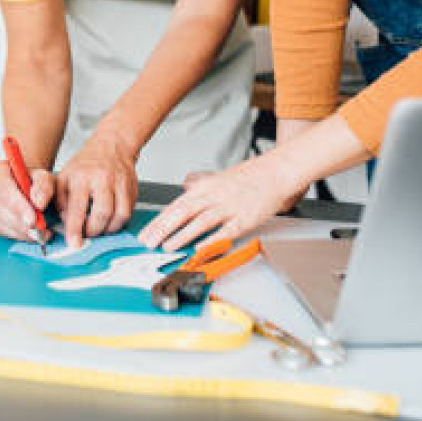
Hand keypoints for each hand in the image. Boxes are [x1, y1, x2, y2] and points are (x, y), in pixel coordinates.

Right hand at [0, 161, 54, 241]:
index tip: (32, 220)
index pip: (4, 189)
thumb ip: (44, 186)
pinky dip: (14, 234)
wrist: (22, 182)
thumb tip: (39, 203)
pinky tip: (28, 233)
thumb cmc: (31, 178)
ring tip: (38, 233)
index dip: (18, 206)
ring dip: (19, 231)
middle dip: (19, 223)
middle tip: (38, 231)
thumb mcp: (43, 176)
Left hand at [56, 132, 138, 247]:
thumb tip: (65, 223)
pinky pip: (128, 212)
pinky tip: (110, 220)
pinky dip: (119, 222)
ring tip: (99, 228)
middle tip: (87, 234)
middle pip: (102, 214)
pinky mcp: (133, 188)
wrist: (112, 145)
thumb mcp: (64, 176)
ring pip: (119, 216)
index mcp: (81, 176)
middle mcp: (102, 179)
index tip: (74, 243)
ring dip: (108, 229)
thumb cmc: (86, 163)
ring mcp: (120, 183)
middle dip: (93, 231)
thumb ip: (60, 200)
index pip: (77, 207)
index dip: (75, 229)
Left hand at [139, 152, 303, 251]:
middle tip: (148, 242)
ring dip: (181, 235)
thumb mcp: (218, 178)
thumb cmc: (250, 177)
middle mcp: (214, 196)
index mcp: (206, 187)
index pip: (176, 205)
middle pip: (183, 212)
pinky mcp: (244, 218)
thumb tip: (184, 194)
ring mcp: (229, 207)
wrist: (275, 171)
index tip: (146, 233)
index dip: (159, 220)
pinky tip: (199, 248)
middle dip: (163, 229)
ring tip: (167, 246)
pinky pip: (225, 231)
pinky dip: (211, 240)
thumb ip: (200, 189)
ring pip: (200, 221)